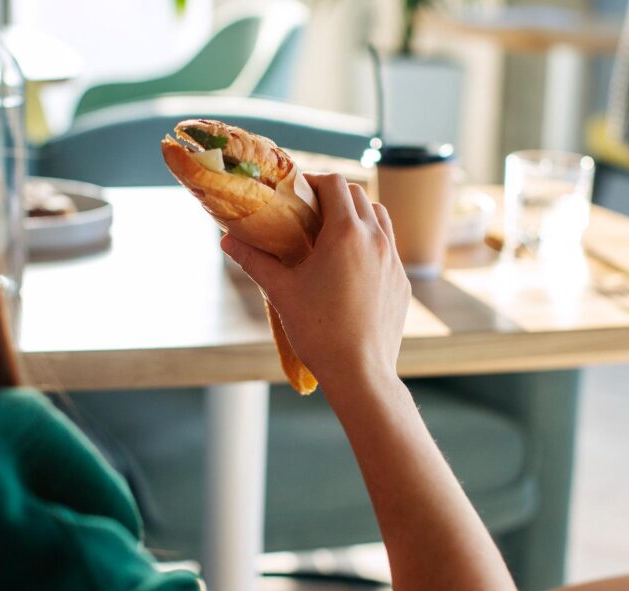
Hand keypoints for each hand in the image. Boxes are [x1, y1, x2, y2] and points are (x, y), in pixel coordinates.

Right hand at [220, 173, 410, 390]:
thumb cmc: (318, 331)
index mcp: (346, 233)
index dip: (314, 181)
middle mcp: (375, 239)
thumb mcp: (281, 291)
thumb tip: (227, 240)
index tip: (297, 194)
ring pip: (380, 217)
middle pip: (359, 194)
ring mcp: (393, 260)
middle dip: (334, 196)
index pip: (335, 183)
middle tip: (310, 212)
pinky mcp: (402, 281)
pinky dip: (371, 242)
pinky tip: (351, 265)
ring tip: (333, 234)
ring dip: (357, 215)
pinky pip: (388, 247)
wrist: (360, 372)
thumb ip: (254, 260)